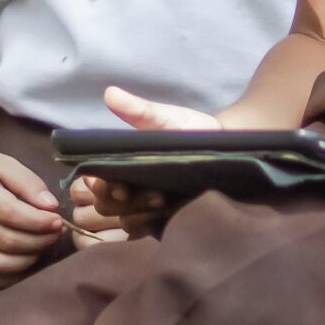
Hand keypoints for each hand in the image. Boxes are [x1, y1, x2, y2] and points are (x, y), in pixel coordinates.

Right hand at [0, 145, 64, 289]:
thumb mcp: (0, 162)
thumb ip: (27, 181)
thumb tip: (51, 206)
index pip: (8, 212)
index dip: (37, 221)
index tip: (57, 220)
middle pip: (4, 241)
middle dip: (37, 241)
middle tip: (55, 234)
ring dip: (25, 262)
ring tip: (41, 247)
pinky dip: (7, 277)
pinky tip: (24, 263)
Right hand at [67, 84, 219, 239]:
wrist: (228, 148)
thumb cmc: (191, 131)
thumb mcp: (166, 119)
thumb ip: (139, 110)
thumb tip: (110, 92)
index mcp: (124, 166)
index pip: (95, 183)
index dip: (97, 185)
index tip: (108, 181)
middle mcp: (131, 189)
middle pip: (104, 206)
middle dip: (116, 200)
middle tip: (134, 189)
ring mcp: (147, 208)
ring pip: (124, 221)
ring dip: (135, 212)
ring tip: (159, 197)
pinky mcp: (165, 222)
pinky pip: (145, 232)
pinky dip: (150, 224)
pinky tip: (166, 212)